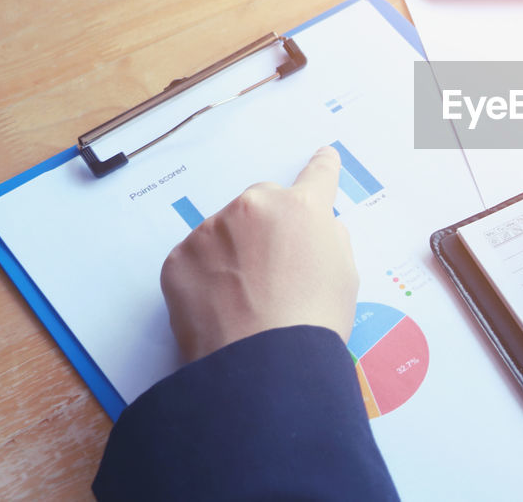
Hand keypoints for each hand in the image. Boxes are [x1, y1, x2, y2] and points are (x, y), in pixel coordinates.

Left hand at [160, 146, 357, 360]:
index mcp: (302, 208)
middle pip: (263, 202)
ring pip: (225, 230)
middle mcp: (254, 207)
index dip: (323, 167)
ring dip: (233, 251)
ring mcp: (211, 231)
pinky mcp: (178, 259)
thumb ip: (329, 239)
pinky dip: (205, 275)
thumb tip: (313, 231)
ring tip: (244, 298)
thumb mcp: (345, 274)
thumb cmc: (314, 322)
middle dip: (268, 226)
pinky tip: (220, 306)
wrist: (264, 366)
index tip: (322, 157)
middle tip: (274, 270)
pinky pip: (196, 258)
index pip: (318, 175)